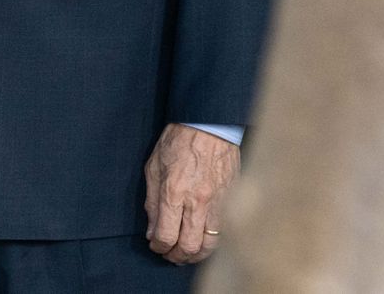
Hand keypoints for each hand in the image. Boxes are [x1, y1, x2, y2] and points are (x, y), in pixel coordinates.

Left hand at [143, 123, 238, 263]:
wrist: (209, 127)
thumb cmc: (177, 142)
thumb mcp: (153, 167)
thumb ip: (152, 202)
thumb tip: (152, 231)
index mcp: (174, 192)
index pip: (166, 235)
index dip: (158, 246)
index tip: (155, 245)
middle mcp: (197, 202)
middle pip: (189, 246)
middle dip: (176, 256)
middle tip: (169, 255)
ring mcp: (218, 203)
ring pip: (210, 245)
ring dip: (195, 255)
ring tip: (185, 253)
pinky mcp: (231, 202)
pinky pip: (223, 233)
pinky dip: (211, 243)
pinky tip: (202, 241)